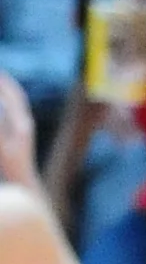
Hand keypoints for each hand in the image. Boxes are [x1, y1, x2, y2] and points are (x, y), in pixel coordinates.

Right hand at [0, 74, 38, 188]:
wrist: (23, 181)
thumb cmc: (11, 165)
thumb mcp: (0, 146)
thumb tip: (0, 106)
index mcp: (22, 124)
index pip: (13, 96)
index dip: (4, 82)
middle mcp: (26, 122)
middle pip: (17, 96)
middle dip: (6, 82)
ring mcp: (25, 127)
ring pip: (17, 102)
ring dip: (7, 89)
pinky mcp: (22, 132)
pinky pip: (15, 110)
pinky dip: (7, 100)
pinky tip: (0, 98)